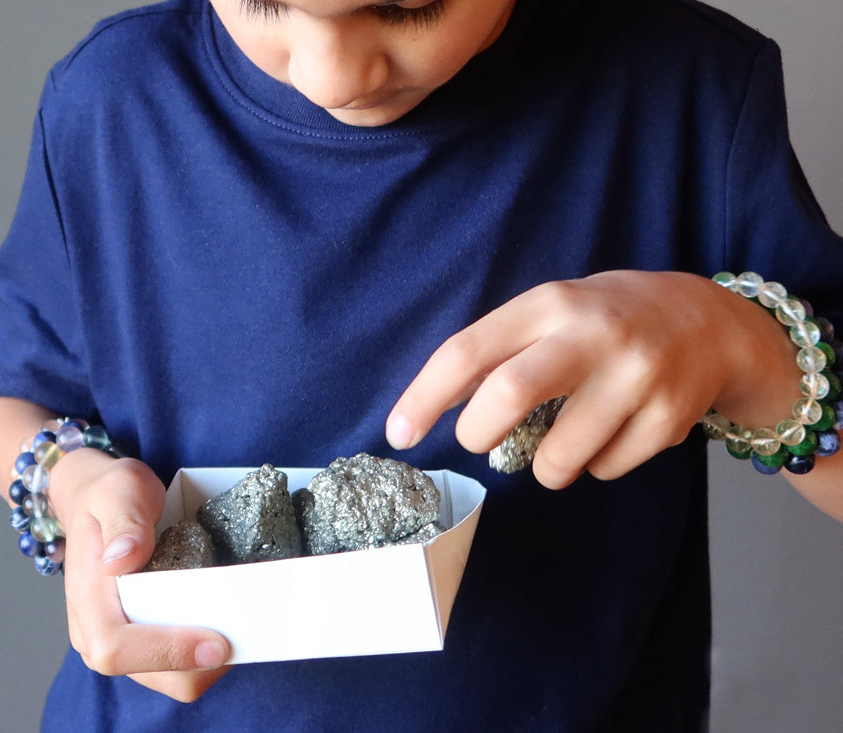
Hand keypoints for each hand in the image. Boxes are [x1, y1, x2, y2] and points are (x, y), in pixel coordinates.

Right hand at [49, 450, 231, 701]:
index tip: (217, 642)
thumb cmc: (107, 494)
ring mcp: (122, 640)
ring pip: (174, 678)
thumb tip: (124, 558)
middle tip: (245, 631)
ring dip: (211, 661)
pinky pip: (180, 665)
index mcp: (87, 601)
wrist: (97, 499)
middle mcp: (97, 632)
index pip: (115, 649)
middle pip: (155, 677)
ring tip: (240, 622)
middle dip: (203, 665)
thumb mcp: (118, 490)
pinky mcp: (144, 639)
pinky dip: (208, 651)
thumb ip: (123, 518)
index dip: (168, 653)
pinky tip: (227, 620)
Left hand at [386, 270, 797, 487]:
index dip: (424, 396)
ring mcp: (638, 376)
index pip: (469, 350)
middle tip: (479, 442)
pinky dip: (594, 466)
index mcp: (550, 304)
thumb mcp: (551, 312)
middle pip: (509, 394)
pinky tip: (613, 433)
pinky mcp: (671, 417)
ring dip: (545, 466)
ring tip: (559, 442)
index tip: (399, 434)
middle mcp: (594, 334)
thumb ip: (498, 350)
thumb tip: (432, 405)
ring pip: (560, 456)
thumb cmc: (605, 322)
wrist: (710, 323)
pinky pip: (606, 469)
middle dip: (478, 433)